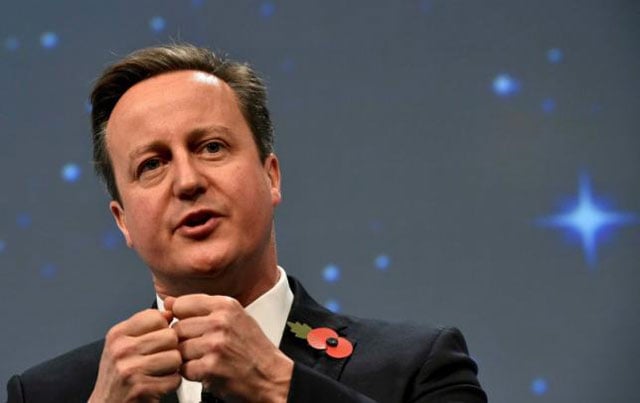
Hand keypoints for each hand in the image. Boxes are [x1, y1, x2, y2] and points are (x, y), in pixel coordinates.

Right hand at [88, 309, 181, 402]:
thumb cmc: (118, 377)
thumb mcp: (123, 346)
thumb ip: (145, 327)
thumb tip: (170, 311)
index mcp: (117, 334)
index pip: (156, 316)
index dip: (163, 328)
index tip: (157, 340)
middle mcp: (121, 349)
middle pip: (170, 336)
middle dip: (171, 349)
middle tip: (160, 360)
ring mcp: (130, 369)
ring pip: (176, 357)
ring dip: (173, 368)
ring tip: (159, 372)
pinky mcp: (140, 388)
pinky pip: (174, 379)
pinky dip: (171, 384)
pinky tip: (158, 385)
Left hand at [166, 295, 293, 401]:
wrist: (271, 376)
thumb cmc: (253, 348)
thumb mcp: (234, 317)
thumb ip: (202, 308)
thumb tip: (169, 302)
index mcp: (225, 305)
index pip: (181, 304)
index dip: (181, 318)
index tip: (190, 326)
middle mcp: (220, 322)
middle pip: (178, 328)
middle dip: (185, 341)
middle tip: (202, 348)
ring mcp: (215, 345)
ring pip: (179, 349)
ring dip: (188, 358)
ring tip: (206, 359)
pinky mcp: (210, 368)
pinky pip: (184, 369)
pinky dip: (192, 374)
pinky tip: (207, 371)